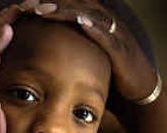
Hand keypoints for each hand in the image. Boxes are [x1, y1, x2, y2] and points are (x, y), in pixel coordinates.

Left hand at [37, 0, 158, 100]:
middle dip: (54, 3)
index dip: (52, 4)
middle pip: (78, 4)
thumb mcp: (87, 56)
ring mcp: (115, 35)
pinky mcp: (123, 51)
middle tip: (31, 5)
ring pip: (90, 15)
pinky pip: (108, 36)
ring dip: (66, 11)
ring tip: (44, 10)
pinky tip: (80, 23)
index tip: (27, 7)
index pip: (71, 5)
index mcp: (95, 23)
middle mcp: (106, 24)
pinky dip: (95, 28)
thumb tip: (42, 51)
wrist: (138, 90)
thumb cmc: (109, 72)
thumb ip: (69, 48)